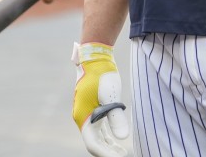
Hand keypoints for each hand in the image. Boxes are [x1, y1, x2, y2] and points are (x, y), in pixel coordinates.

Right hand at [72, 42, 131, 156]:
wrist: (95, 57)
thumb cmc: (102, 75)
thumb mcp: (111, 96)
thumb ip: (116, 117)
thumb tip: (123, 138)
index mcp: (83, 117)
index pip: (93, 144)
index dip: (106, 154)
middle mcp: (81, 117)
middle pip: (94, 143)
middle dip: (108, 152)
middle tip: (124, 155)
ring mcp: (86, 113)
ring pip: (96, 136)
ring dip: (108, 145)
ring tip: (123, 151)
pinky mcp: (91, 108)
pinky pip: (98, 128)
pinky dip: (107, 136)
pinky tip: (118, 139)